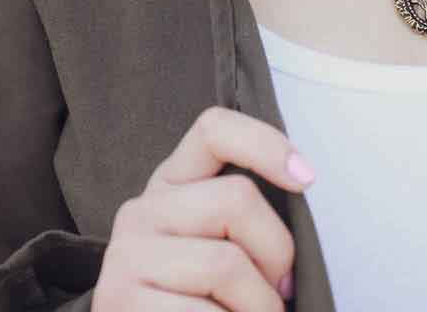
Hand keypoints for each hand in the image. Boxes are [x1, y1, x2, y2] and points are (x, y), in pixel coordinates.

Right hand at [93, 105, 315, 309]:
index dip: (265, 144)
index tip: (307, 178)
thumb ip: (244, 220)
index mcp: (171, 184)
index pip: (214, 131)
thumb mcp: (216, 247)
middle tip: (282, 291)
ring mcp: (126, 257)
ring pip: (225, 263)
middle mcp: (142, 211)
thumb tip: (303, 193)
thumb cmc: (197, 300)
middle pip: (237, 199)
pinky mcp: (120, 301)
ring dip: (260, 306)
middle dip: (277, 253)